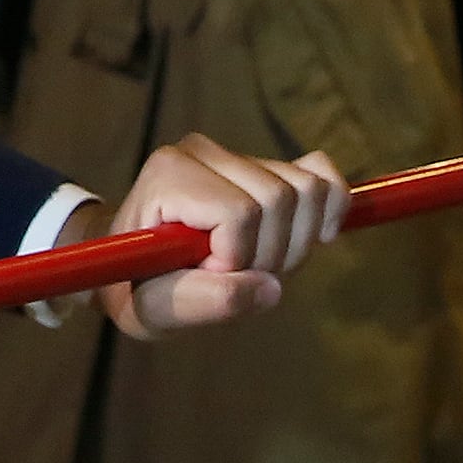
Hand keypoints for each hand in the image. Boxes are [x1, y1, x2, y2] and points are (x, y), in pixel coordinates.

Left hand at [74, 133, 352, 339]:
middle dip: (270, 256)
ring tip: (256, 266)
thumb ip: (200, 302)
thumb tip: (270, 289)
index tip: (204, 276)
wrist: (132, 265)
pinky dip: (330, 209)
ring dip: (296, 243)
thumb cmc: (133, 287)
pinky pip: (321, 175)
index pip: (240, 213)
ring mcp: (236, 155)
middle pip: (279, 199)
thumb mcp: (149, 311)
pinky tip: (312, 238)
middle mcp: (201, 152)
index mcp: (167, 176)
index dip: (236, 259)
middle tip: (234, 279)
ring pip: (307, 190)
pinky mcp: (265, 165)